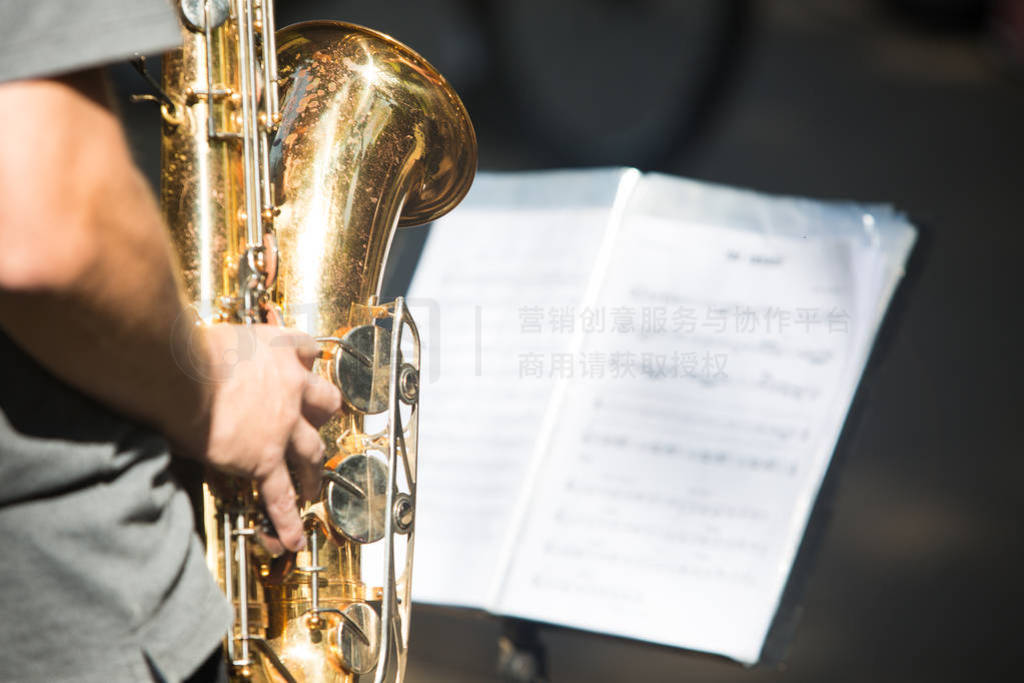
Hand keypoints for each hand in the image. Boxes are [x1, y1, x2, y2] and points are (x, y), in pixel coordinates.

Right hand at [169, 323, 341, 553]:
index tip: (303, 363)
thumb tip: (196, 364)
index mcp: (275, 349)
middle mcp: (289, 386)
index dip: (304, 359)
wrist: (182, 375)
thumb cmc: (186, 351)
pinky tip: (294, 537)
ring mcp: (282, 426)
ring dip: (314, 471)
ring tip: (313, 487)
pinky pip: (281, 493)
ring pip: (312, 451)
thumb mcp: (215, 340)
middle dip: (323, 414)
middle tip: (319, 424)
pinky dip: (287, 518)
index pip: (304, 349)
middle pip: (324, 401)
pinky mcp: (265, 458)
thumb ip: (221, 355)